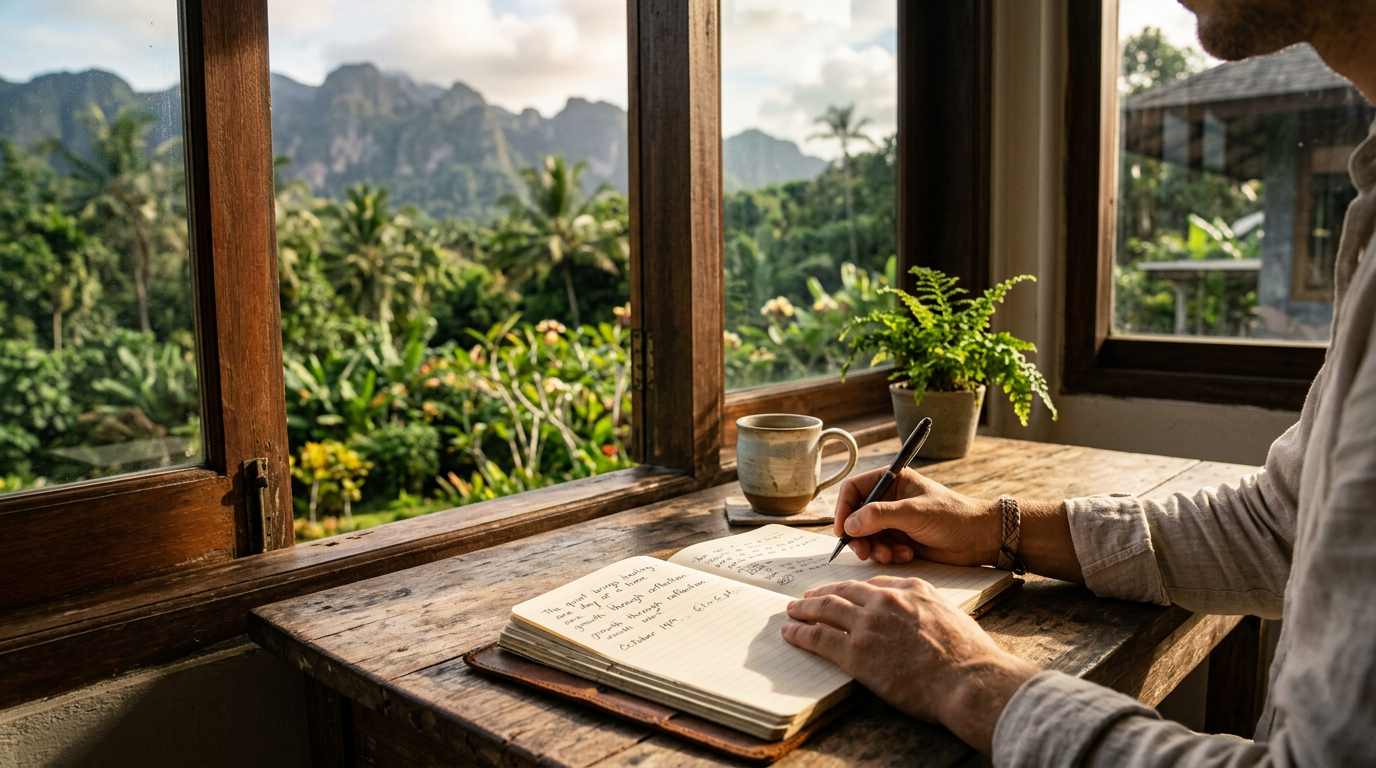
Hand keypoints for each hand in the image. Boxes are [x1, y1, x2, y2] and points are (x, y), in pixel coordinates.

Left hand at [781, 576, 1038, 754]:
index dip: (851, 589)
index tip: (842, 592)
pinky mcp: (856, 652)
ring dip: (805, 608)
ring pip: (825, 609)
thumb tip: (919, 616)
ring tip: (793, 610)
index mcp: (911, 588)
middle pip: (844, 591)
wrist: (967, 679)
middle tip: (807, 597)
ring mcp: (868, 624)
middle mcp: (885, 600)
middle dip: (822, 593)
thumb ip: (928, 609)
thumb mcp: (951, 616)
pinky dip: (800, 632)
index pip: (872, 584)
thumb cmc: (969, 656)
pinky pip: (819, 637)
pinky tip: (790, 632)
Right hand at [834, 467, 1000, 564]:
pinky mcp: (900, 539)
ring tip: (892, 555)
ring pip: (866, 536)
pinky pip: (880, 548)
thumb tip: (849, 525)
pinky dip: (889, 554)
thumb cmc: (953, 516)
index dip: (843, 509)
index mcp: (891, 480)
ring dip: (875, 548)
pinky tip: (907, 554)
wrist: (979, 539)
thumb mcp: (914, 512)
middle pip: (855, 516)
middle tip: (864, 552)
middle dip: (859, 536)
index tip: (842, 530)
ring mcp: (894, 520)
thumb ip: (880, 516)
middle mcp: (889, 499)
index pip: (853, 490)